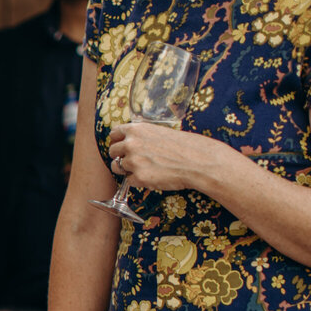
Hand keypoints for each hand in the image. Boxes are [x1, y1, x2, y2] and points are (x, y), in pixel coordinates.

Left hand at [108, 122, 239, 196]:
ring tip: (144, 169)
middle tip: (132, 161)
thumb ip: (143, 136)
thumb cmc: (185, 146)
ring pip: (117, 167)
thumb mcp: (160, 132)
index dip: (116, 141)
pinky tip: (152, 177)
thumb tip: (130, 142)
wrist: (199, 161)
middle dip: (120, 156)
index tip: (120, 145)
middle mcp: (131, 144)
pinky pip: (129, 181)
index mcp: (137, 129)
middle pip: (112, 151)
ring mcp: (133, 161)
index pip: (114, 133)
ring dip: (127, 169)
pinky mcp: (138, 178)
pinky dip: (138, 181)